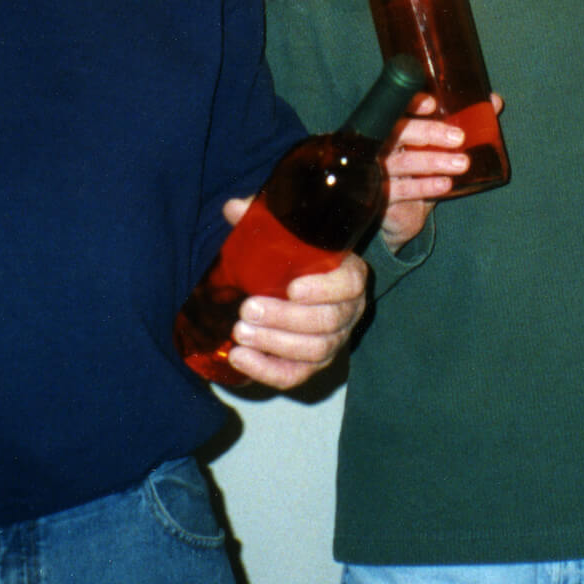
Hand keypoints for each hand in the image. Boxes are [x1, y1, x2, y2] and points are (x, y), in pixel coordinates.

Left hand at [221, 224, 368, 389]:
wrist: (293, 285)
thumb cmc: (291, 258)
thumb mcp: (282, 235)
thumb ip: (262, 220)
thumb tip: (234, 208)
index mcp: (348, 274)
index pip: (350, 284)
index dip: (324, 289)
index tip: (292, 287)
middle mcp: (348, 310)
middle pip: (327, 322)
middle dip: (285, 319)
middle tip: (247, 309)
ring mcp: (334, 340)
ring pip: (315, 351)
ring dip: (274, 343)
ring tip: (239, 333)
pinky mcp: (313, 364)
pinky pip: (296, 375)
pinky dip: (267, 371)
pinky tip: (240, 358)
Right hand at [377, 93, 492, 251]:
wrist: (403, 213)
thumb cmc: (421, 170)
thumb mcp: (441, 146)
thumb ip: (464, 122)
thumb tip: (495, 102)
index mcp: (394, 126)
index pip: (397, 106)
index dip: (412, 103)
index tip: (433, 103)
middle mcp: (383, 145)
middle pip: (398, 132)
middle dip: (429, 132)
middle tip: (458, 137)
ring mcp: (379, 170)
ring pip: (404, 162)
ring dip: (434, 161)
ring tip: (461, 163)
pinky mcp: (382, 196)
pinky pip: (404, 189)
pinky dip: (425, 186)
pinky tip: (445, 184)